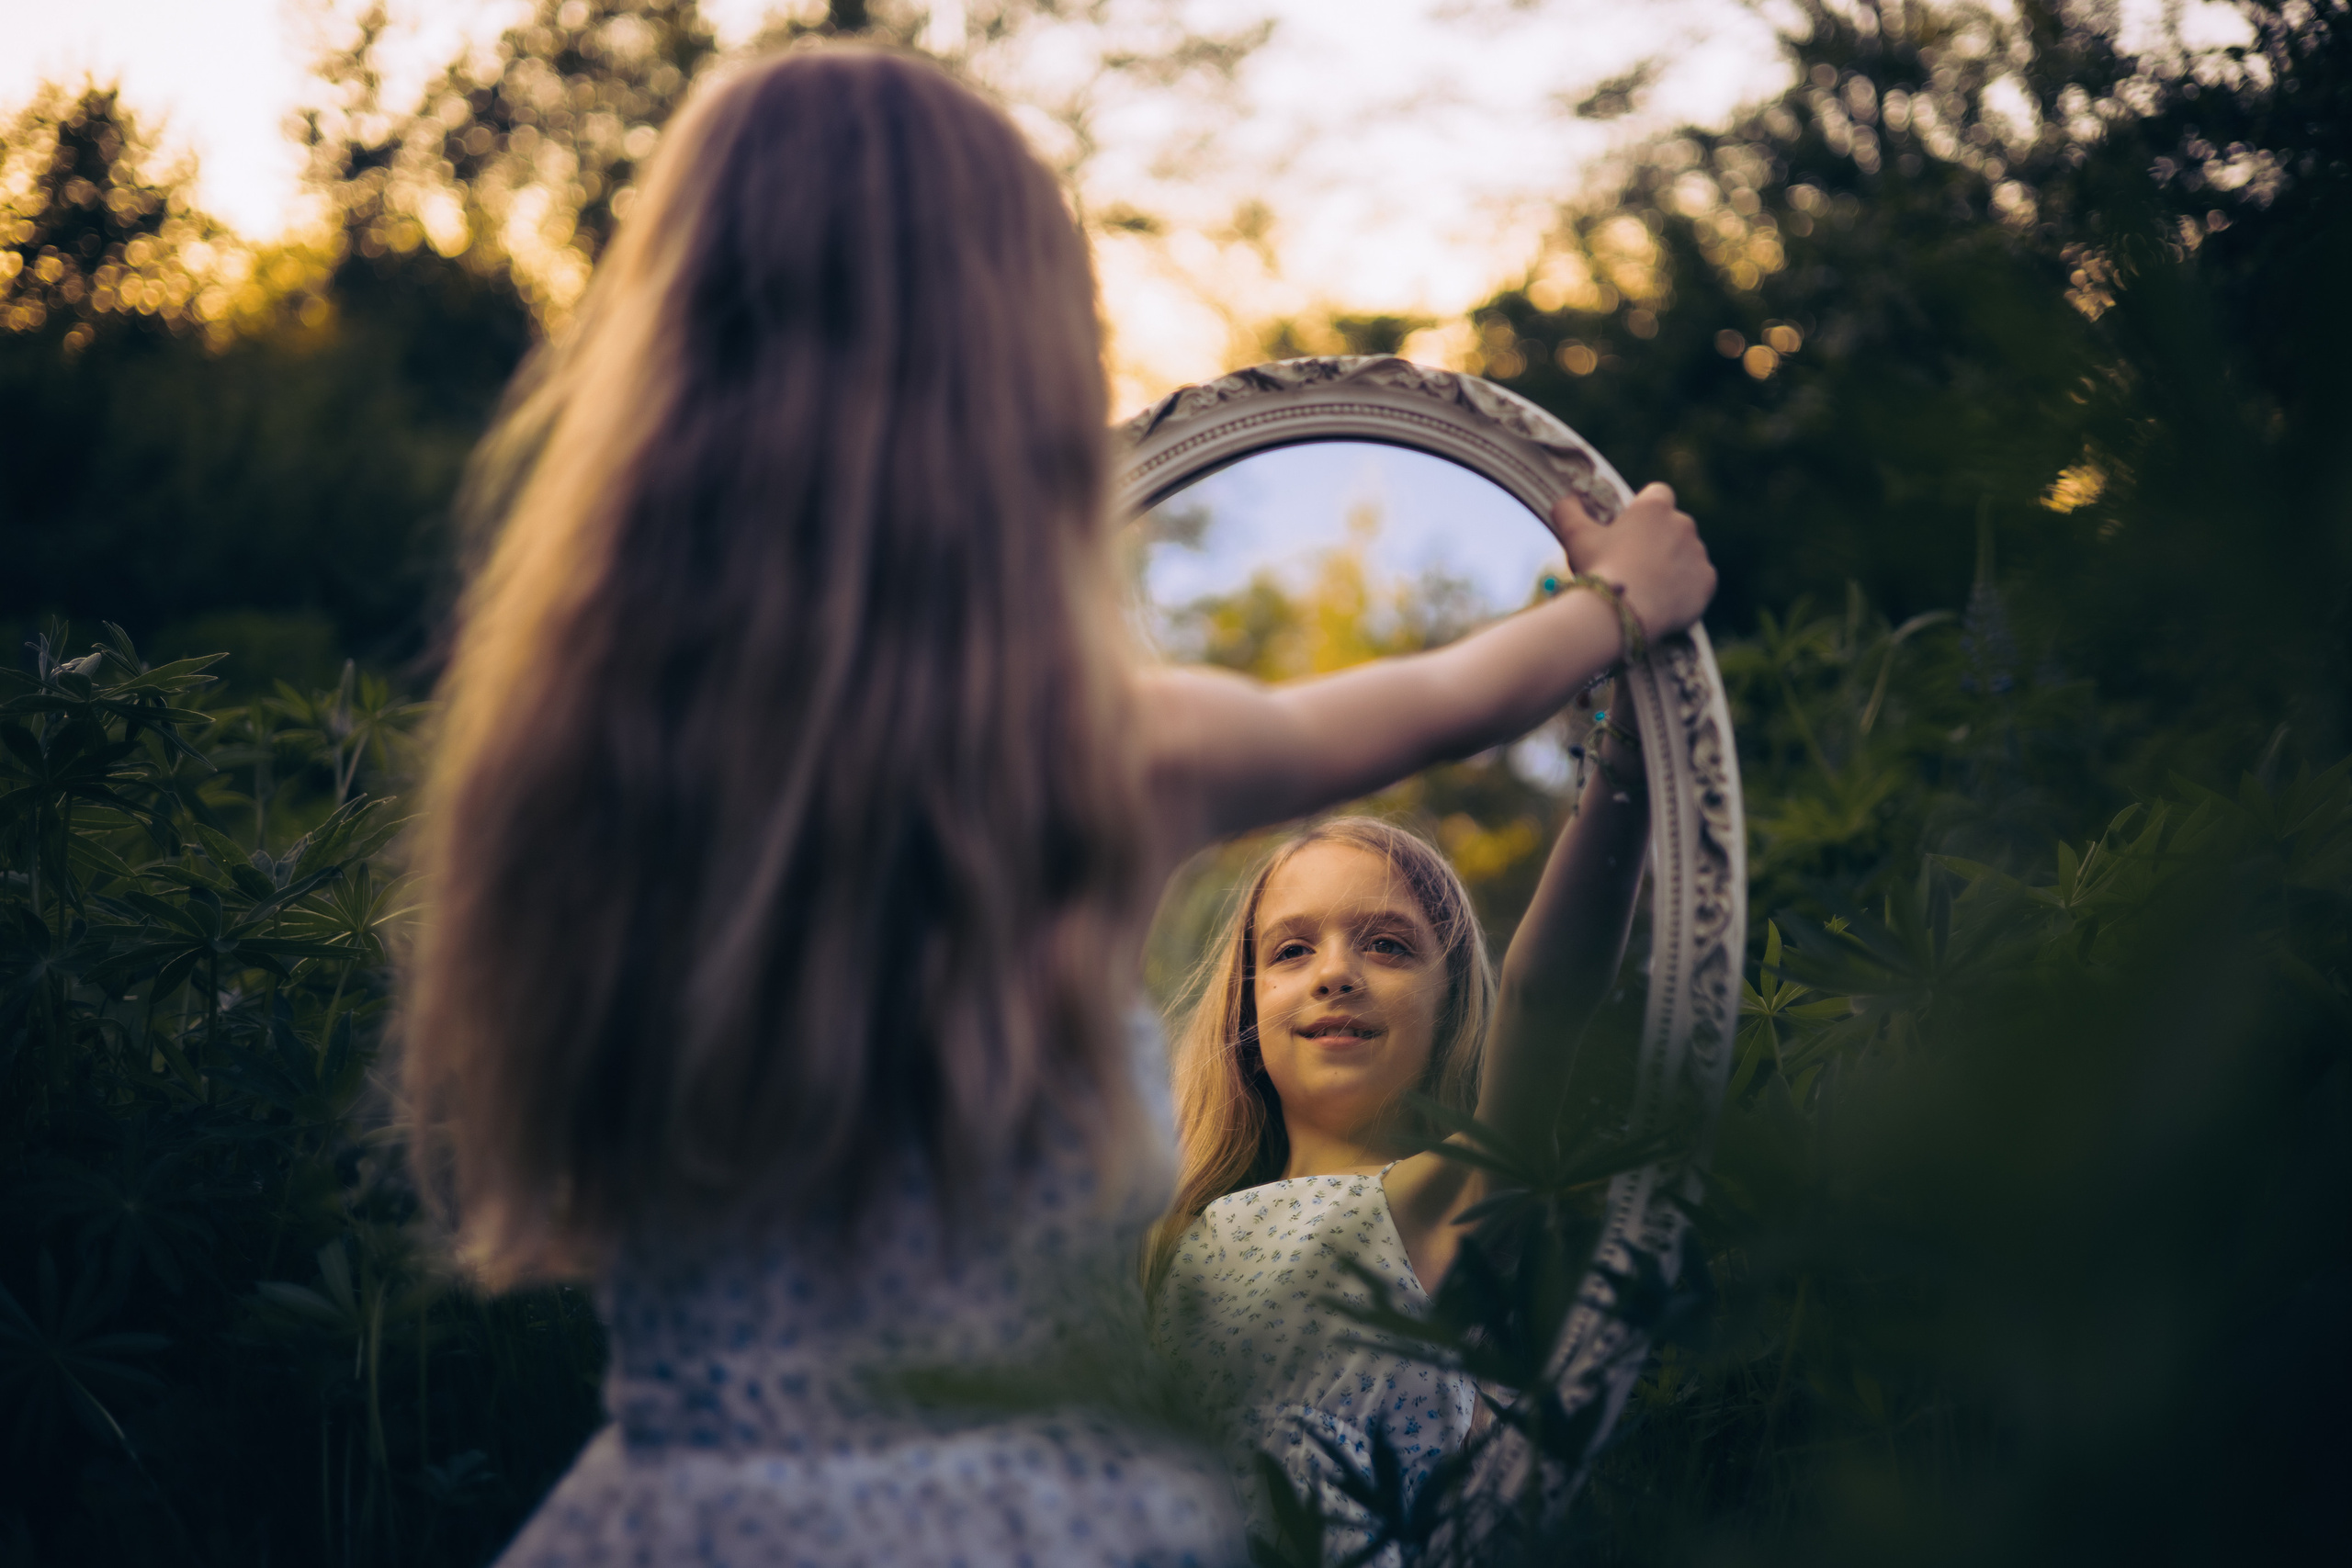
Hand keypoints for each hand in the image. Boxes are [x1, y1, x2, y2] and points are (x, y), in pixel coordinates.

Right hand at [1550, 483, 1716, 647]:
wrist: (1621, 613)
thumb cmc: (1599, 568)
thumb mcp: (1575, 536)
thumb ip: (1568, 510)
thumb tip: (1564, 500)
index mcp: (1655, 507)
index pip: (1657, 494)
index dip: (1644, 511)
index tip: (1630, 529)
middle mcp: (1683, 524)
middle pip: (1673, 526)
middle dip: (1659, 540)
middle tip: (1634, 563)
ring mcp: (1698, 553)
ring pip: (1686, 554)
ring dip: (1672, 564)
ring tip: (1646, 587)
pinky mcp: (1707, 581)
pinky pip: (1698, 581)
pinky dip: (1685, 588)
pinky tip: (1663, 600)